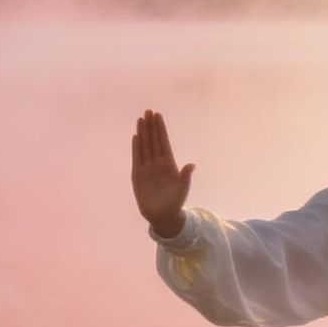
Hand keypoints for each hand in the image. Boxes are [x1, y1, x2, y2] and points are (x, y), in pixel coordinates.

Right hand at [132, 110, 194, 235]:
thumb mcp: (182, 188)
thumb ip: (185, 176)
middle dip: (151, 126)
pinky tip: (136, 137)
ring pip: (144, 146)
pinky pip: (137, 158)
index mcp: (169, 163)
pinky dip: (136, 148)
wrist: (163, 215)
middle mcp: (157, 163)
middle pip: (153, 140)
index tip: (158, 116)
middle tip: (148, 111)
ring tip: (140, 119)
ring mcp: (147, 168)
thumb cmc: (175, 201)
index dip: (161, 129)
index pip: (163, 142)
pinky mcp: (138, 175)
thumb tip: (191, 165)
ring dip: (143, 133)